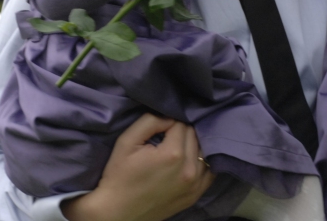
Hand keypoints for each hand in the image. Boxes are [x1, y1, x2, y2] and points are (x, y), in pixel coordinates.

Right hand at [62, 114, 214, 220]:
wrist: (117, 211)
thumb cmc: (119, 175)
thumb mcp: (127, 141)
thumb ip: (150, 121)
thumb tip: (170, 116)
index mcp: (172, 154)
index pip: (181, 124)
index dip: (169, 123)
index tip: (159, 130)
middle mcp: (189, 170)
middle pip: (194, 135)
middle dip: (181, 133)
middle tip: (166, 139)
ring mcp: (195, 185)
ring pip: (204, 151)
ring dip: (193, 146)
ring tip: (177, 148)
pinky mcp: (196, 195)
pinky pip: (209, 170)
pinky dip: (201, 162)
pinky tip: (189, 160)